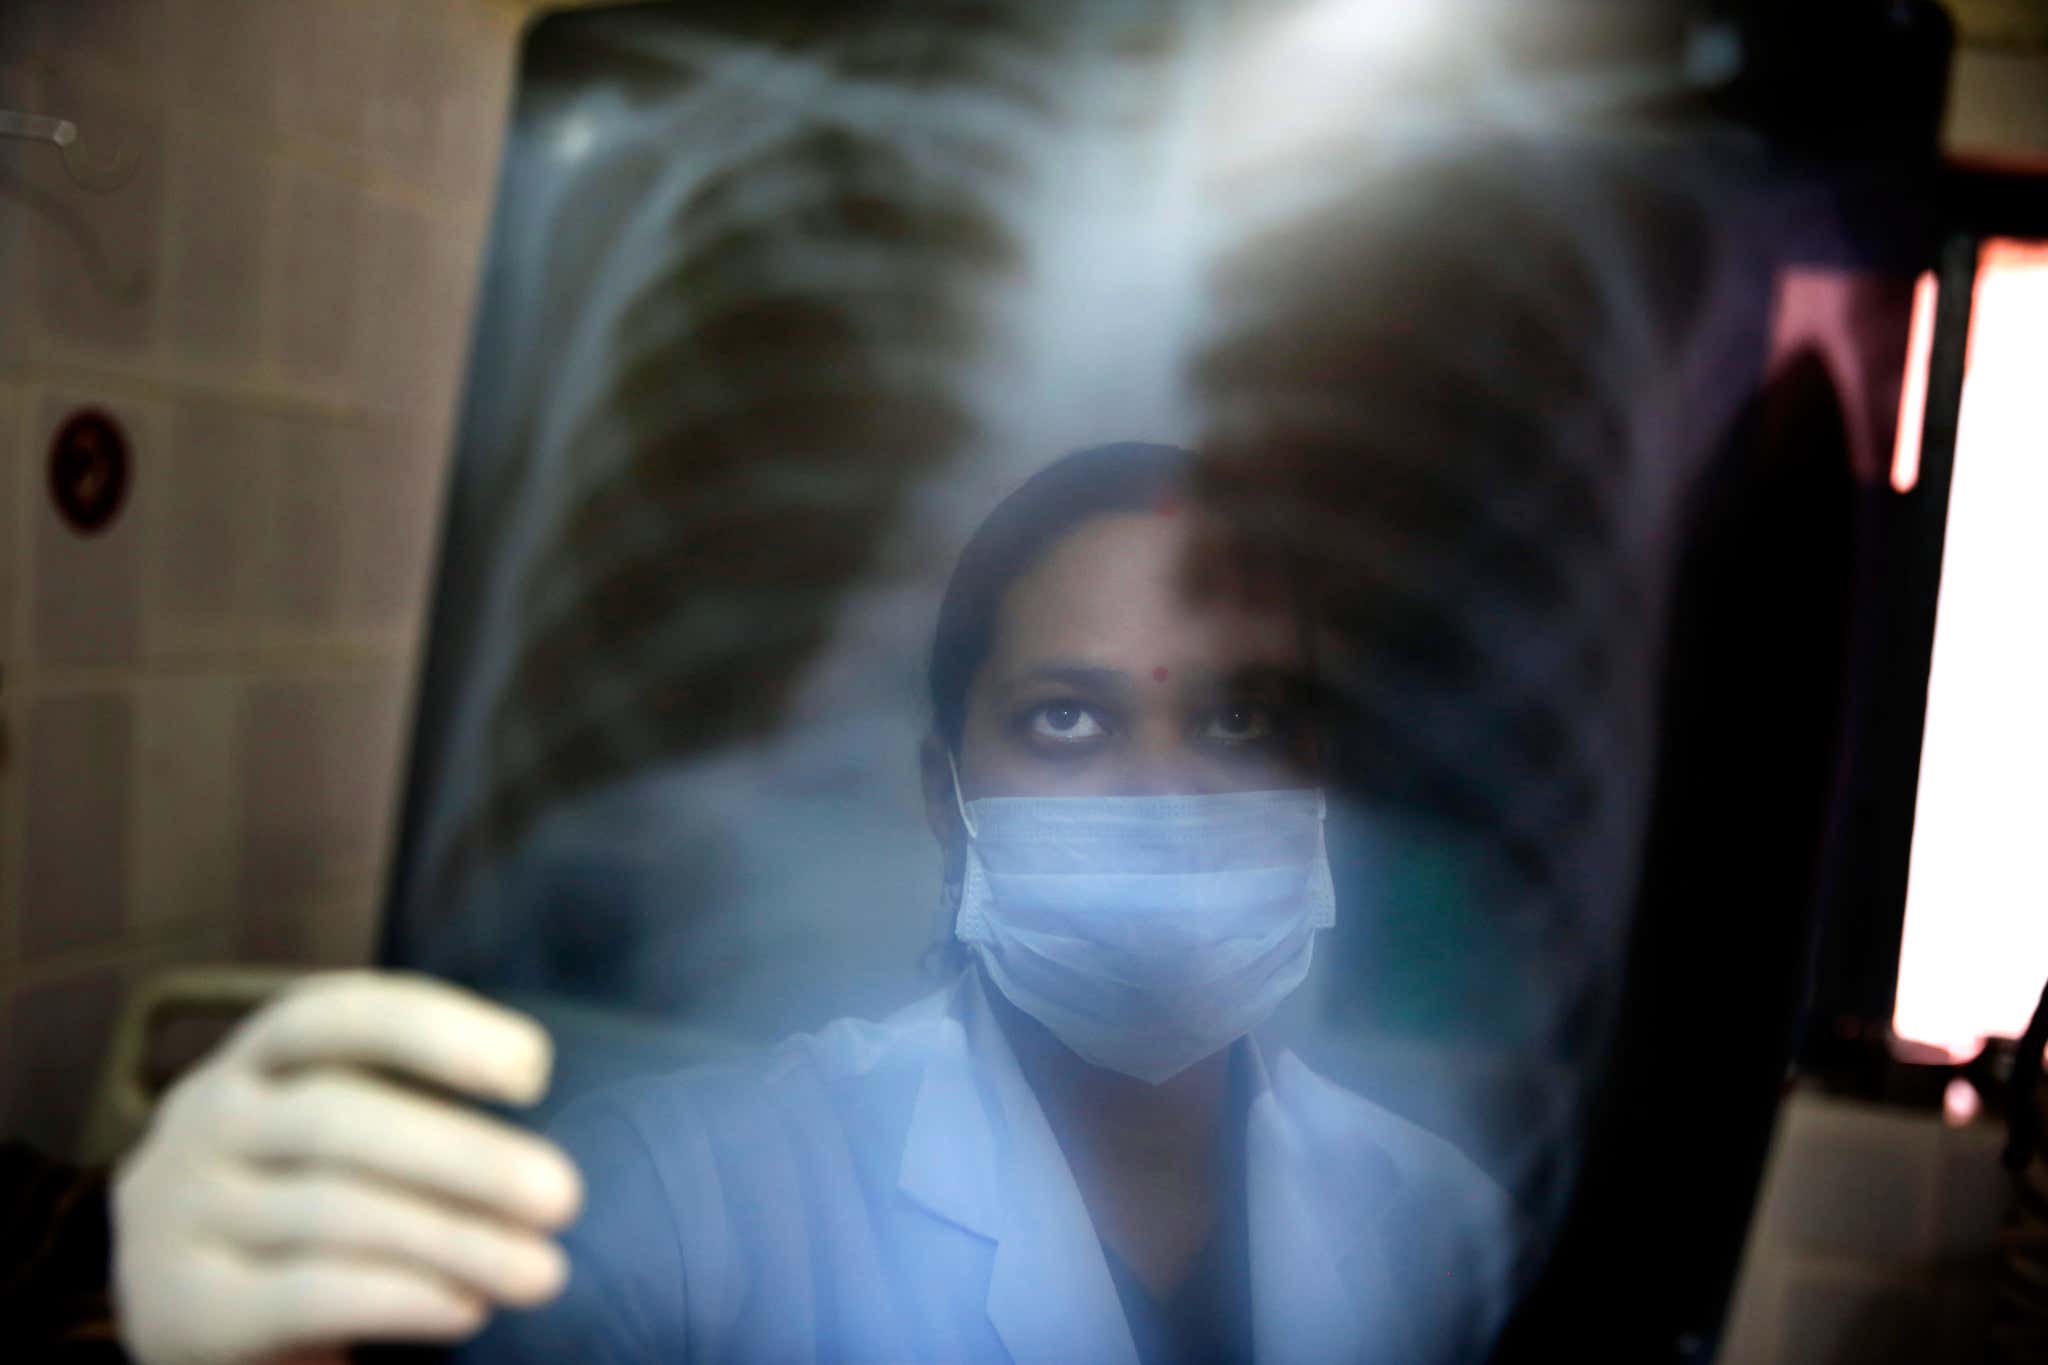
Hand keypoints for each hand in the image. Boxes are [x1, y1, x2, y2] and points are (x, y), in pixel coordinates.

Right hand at [112, 970, 583, 1364]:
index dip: (436, 1029)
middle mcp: (204, 1121)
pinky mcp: (182, 1309)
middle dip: (465, 1155)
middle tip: (564, 1195)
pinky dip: (397, 1298)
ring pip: (332, 1212)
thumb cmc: (303, 1197)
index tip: (535, 1068)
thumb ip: (411, 1103)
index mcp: (254, 1058)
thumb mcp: (339, 1128)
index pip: (335, 1014)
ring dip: (454, 1239)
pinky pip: (302, 1295)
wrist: (183, 1312)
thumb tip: (542, 1110)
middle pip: (339, 1118)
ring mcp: (180, 1215)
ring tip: (541, 1270)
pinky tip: (467, 1309)